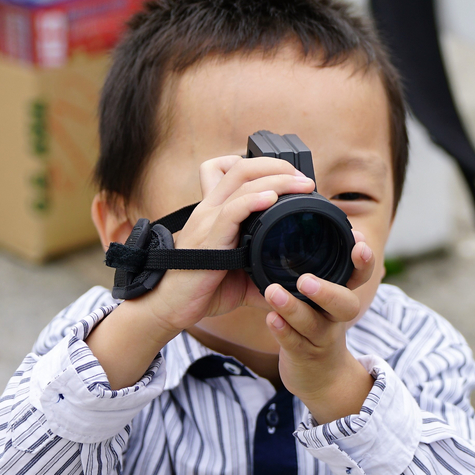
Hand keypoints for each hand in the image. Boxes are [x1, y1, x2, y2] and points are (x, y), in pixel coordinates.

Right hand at [88, 156, 314, 389]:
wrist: (169, 308)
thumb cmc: (201, 290)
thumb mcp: (239, 276)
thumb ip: (263, 273)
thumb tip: (292, 285)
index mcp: (216, 211)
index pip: (233, 169)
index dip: (265, 166)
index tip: (293, 179)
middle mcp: (209, 209)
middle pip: (242, 166)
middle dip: (278, 166)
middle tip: (304, 179)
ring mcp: (207, 221)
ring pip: (241, 180)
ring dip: (277, 178)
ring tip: (302, 185)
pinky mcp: (208, 239)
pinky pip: (232, 211)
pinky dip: (254, 201)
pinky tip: (272, 199)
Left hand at [263, 231, 376, 423]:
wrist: (321, 376)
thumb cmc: (316, 322)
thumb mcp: (324, 295)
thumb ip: (321, 265)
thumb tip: (307, 215)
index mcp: (343, 295)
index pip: (360, 275)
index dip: (363, 260)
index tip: (357, 241)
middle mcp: (337, 317)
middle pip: (345, 304)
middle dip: (329, 291)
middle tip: (306, 279)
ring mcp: (321, 339)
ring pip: (313, 325)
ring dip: (294, 308)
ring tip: (273, 293)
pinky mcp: (304, 357)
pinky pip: (293, 344)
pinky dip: (282, 331)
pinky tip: (270, 319)